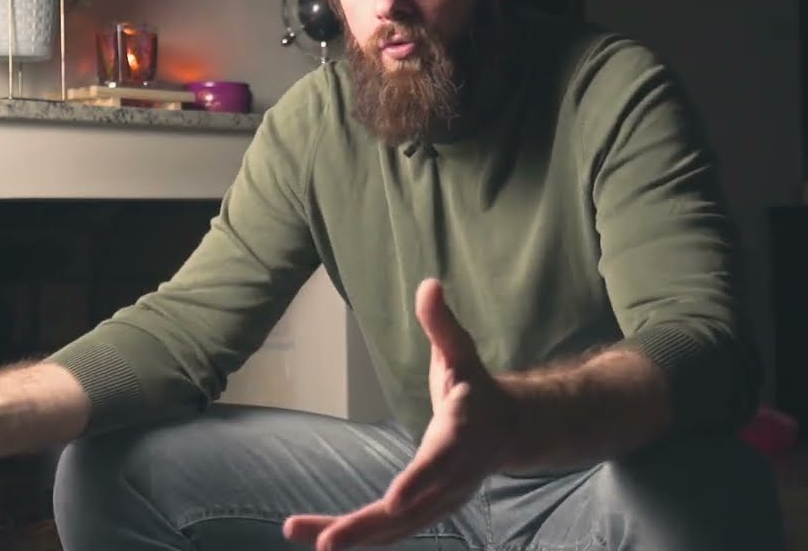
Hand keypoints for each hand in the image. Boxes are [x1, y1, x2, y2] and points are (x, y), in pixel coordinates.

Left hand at [284, 278, 513, 550]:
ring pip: (394, 529)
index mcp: (462, 437)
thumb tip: (428, 283)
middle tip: (326, 542)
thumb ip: (442, 324)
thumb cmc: (476, 387)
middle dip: (365, 527)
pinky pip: (390, 531)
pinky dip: (356, 537)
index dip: (418, 481)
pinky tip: (317, 537)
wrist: (510, 431)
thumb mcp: (461, 352)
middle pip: (410, 510)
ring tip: (297, 532)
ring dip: (349, 537)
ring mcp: (440, 502)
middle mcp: (452, 479)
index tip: (392, 500)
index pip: (440, 462)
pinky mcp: (426, 512)